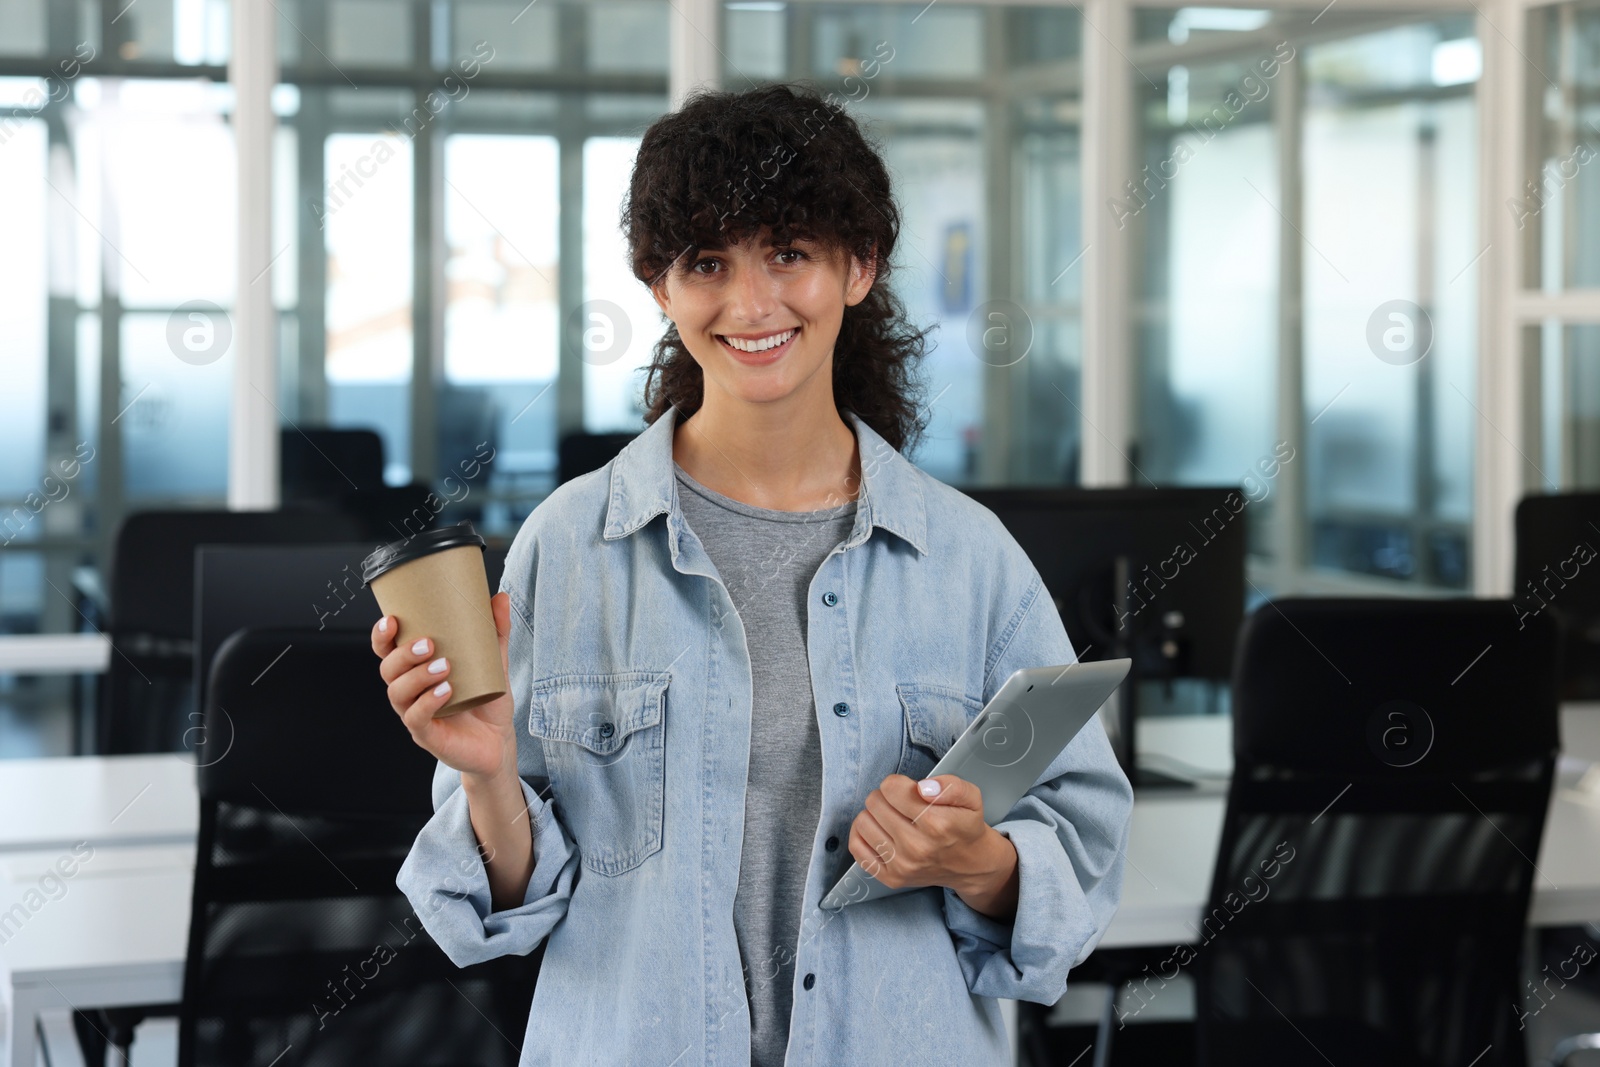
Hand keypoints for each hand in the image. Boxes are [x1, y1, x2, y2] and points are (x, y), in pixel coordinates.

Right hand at [371, 591, 517, 784]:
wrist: (499, 741)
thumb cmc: (486, 700)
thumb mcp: (494, 662)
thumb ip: (496, 631)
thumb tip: (501, 597)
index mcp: (416, 671)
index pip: (386, 651)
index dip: (381, 636)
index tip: (392, 619)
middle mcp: (410, 692)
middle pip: (388, 670)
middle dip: (403, 655)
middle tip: (429, 645)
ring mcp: (415, 715)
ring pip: (398, 693)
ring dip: (417, 676)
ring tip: (444, 666)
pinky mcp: (428, 735)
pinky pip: (416, 718)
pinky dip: (428, 702)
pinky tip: (446, 691)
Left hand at [847, 774, 1019, 919]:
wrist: (971, 865)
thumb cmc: (966, 827)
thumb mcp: (971, 797)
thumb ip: (951, 786)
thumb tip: (923, 788)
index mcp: (937, 824)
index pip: (891, 788)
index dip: (898, 783)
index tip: (908, 790)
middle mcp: (917, 847)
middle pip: (874, 802)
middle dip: (886, 797)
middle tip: (901, 804)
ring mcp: (902, 865)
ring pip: (862, 822)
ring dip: (874, 814)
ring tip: (892, 817)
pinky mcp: (890, 878)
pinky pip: (857, 847)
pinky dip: (862, 833)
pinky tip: (878, 830)